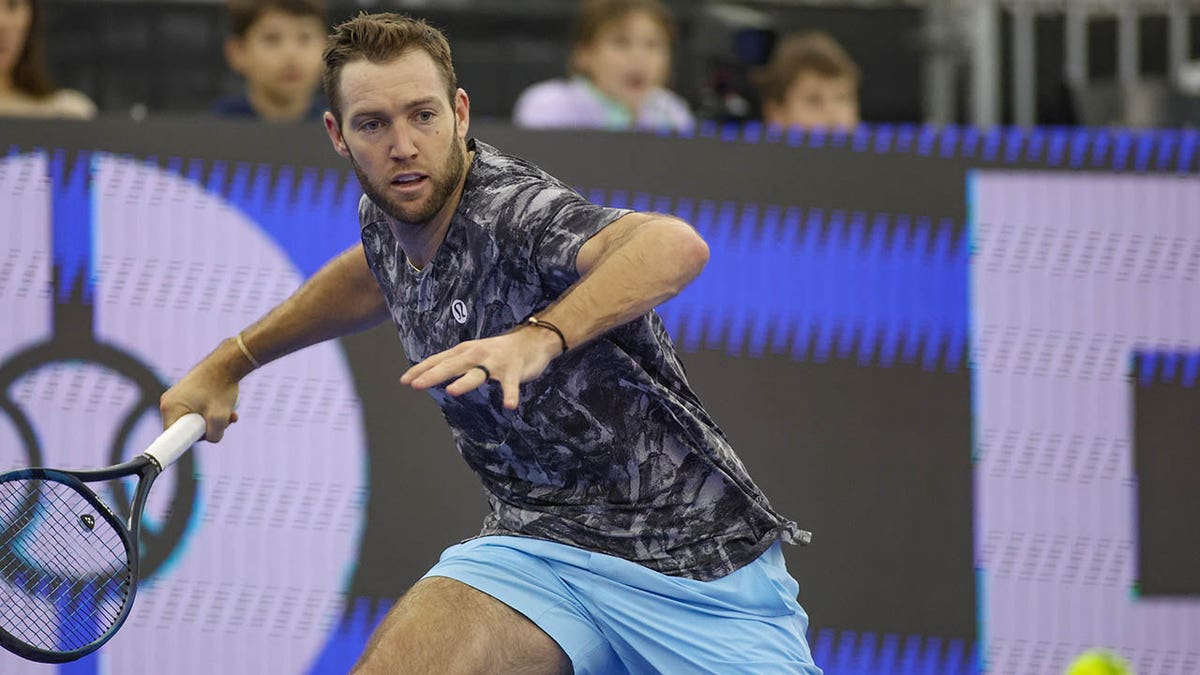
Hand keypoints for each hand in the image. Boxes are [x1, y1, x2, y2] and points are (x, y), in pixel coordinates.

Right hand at [160, 359, 240, 442]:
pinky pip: (198, 410)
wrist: (227, 363)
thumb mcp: (220, 418)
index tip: (200, 440)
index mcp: (169, 408)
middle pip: (186, 428)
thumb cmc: (221, 388)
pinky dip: (212, 411)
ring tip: (230, 414)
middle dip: (207, 429)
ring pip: (195, 419)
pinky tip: (229, 408)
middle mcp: (169, 402)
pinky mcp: (188, 393)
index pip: (173, 437)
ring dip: (214, 420)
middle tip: (224, 423)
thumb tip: (210, 437)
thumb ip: (214, 436)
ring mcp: (178, 397)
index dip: (187, 442)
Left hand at [400, 325, 561, 408]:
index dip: (421, 369)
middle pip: (452, 365)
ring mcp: (495, 362)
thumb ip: (456, 363)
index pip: (439, 360)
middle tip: (416, 385)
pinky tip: (508, 405)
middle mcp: (477, 354)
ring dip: (465, 382)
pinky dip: (510, 394)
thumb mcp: (474, 353)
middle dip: (433, 375)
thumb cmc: (499, 350)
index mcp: (465, 351)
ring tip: (452, 391)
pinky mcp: (513, 370)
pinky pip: (511, 385)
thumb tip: (432, 373)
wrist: (533, 340)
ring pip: (478, 373)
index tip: (404, 381)